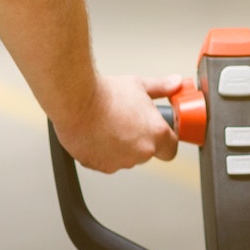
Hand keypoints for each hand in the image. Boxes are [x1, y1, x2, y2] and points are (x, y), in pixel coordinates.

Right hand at [56, 74, 180, 172]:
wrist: (75, 102)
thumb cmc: (104, 94)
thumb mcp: (138, 85)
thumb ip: (161, 87)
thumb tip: (174, 83)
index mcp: (155, 134)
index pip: (170, 150)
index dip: (165, 142)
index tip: (158, 134)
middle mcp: (140, 152)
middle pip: (146, 152)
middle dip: (139, 141)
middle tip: (127, 122)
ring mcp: (120, 162)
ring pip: (125, 158)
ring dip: (121, 147)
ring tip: (109, 126)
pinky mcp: (100, 166)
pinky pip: (106, 161)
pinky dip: (102, 152)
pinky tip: (97, 134)